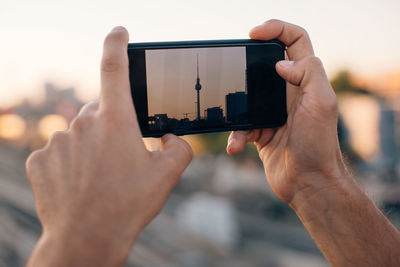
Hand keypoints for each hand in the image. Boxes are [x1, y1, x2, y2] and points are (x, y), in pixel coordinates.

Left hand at [26, 27, 192, 265]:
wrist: (87, 238)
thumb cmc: (129, 204)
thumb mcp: (168, 174)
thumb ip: (179, 147)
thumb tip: (171, 138)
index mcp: (116, 120)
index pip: (114, 68)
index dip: (117, 44)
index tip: (119, 32)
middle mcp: (83, 124)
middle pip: (101, 112)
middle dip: (113, 127)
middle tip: (121, 158)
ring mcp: (57, 141)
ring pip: (79, 133)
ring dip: (91, 147)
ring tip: (101, 178)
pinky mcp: (39, 160)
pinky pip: (59, 151)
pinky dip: (71, 162)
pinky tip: (79, 184)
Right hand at [227, 20, 347, 204]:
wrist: (308, 183)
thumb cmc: (318, 146)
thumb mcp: (321, 104)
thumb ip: (308, 73)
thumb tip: (281, 63)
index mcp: (306, 81)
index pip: (295, 41)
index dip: (277, 29)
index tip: (254, 33)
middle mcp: (290, 93)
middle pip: (266, 65)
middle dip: (248, 65)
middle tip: (232, 66)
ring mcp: (274, 112)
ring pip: (248, 98)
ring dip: (238, 111)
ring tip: (240, 128)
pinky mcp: (262, 131)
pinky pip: (242, 126)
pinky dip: (236, 136)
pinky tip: (237, 146)